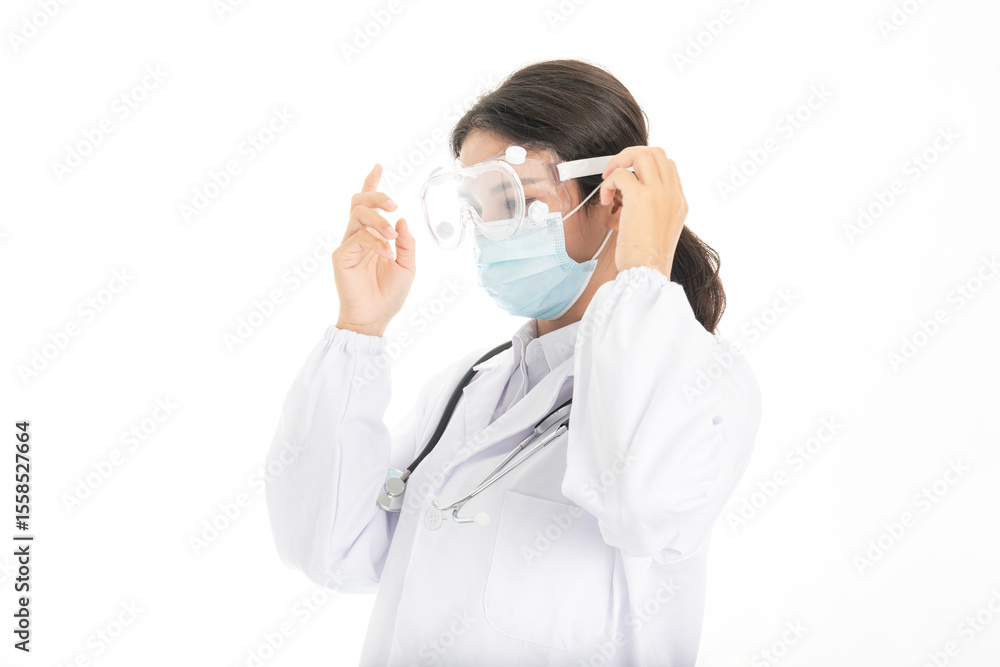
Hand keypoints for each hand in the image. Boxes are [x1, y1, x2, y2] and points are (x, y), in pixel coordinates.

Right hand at [332, 163, 415, 336]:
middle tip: (393, 203)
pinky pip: (358, 237)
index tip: (378, 165)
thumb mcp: (407, 266)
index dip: (371, 183)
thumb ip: (407, 242)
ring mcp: (348, 245)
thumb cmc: (389, 295)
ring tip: (392, 235)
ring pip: (357, 214)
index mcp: (372, 236)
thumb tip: (401, 219)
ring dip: (378, 219)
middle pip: (358, 201)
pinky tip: (387, 253)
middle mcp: (357, 237)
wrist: (374, 319)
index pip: (369, 205)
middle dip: (376, 194)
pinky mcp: (342, 256)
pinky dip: (376, 241)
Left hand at [598, 146, 686, 278]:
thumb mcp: (660, 230)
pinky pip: (620, 174)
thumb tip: (630, 198)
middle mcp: (672, 194)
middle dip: (631, 156)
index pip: (667, 166)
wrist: (647, 273)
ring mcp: (658, 193)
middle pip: (656, 152)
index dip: (645, 166)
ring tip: (609, 183)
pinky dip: (608, 183)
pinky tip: (606, 200)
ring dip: (618, 163)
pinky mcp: (639, 198)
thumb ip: (654, 210)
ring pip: (640, 154)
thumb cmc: (647, 260)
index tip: (629, 179)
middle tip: (616, 172)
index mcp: (679, 202)